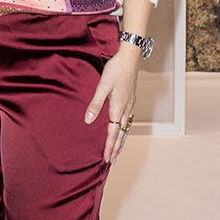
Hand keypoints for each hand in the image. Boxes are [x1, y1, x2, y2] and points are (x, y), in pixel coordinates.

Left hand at [84, 45, 140, 163]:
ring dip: (122, 141)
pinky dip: (125, 130)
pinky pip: (128, 120)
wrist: (130, 58)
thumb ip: (95, 104)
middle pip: (122, 134)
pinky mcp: (131, 100)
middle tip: (112, 162)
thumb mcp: (102, 87)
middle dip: (116, 149)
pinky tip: (123, 130)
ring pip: (126, 128)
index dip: (109, 147)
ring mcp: (130, 105)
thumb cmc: (115, 70)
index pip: (113, 133)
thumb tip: (88, 121)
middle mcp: (126, 109)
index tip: (106, 159)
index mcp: (118, 108)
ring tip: (118, 152)